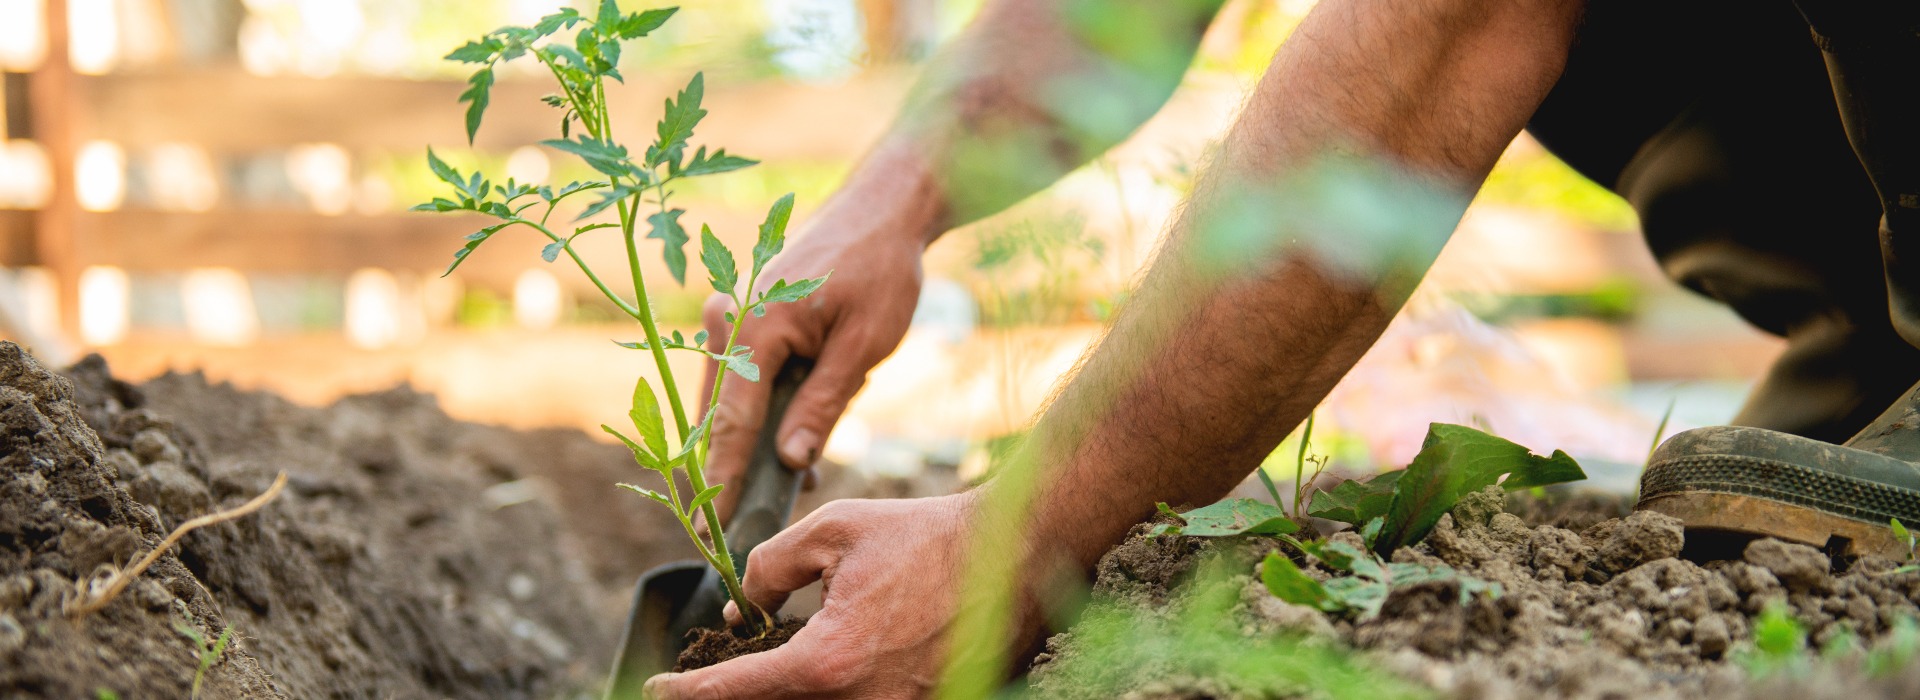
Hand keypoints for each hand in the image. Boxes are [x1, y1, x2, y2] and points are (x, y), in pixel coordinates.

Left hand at [643, 493, 982, 698]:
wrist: (1014, 555)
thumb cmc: (925, 536)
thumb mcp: (833, 530)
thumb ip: (771, 565)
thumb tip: (743, 601)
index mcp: (829, 662)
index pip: (737, 691)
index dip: (689, 691)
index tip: (659, 688)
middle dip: (734, 692)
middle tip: (708, 673)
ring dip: (785, 689)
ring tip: (764, 661)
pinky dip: (828, 689)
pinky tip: (822, 664)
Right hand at [698, 211, 925, 522]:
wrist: (882, 211)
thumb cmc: (880, 272)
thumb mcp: (862, 346)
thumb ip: (823, 405)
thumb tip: (790, 462)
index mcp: (752, 327)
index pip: (732, 424)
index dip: (722, 481)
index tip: (708, 530)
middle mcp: (725, 319)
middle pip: (720, 416)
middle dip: (737, 469)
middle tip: (751, 520)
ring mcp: (728, 315)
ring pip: (729, 401)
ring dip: (753, 442)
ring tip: (794, 479)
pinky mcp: (739, 317)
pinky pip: (741, 378)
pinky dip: (761, 412)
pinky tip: (795, 441)